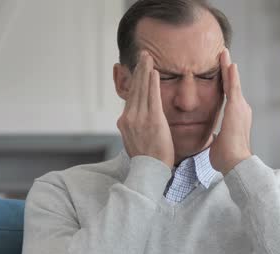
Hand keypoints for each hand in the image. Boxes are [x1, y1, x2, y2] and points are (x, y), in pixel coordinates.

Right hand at [117, 52, 174, 167]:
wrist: (149, 172)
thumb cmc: (147, 160)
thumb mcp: (134, 141)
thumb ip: (135, 127)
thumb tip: (134, 120)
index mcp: (125, 122)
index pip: (130, 96)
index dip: (134, 81)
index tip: (137, 68)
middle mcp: (129, 118)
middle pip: (134, 89)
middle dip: (139, 70)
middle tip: (143, 55)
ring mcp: (140, 119)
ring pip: (142, 90)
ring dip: (145, 71)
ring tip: (148, 58)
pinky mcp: (153, 121)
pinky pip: (152, 98)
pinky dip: (152, 84)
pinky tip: (154, 72)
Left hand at [210, 49, 252, 174]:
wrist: (236, 163)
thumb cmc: (227, 158)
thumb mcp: (220, 143)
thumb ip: (218, 137)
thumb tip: (214, 140)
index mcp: (236, 118)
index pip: (229, 95)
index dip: (226, 82)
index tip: (223, 72)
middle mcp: (241, 110)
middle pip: (232, 85)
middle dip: (227, 70)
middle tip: (223, 55)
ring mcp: (240, 108)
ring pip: (233, 83)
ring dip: (228, 67)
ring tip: (224, 53)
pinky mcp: (237, 109)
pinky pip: (233, 88)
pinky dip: (231, 75)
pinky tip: (230, 63)